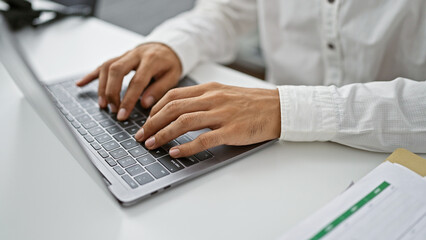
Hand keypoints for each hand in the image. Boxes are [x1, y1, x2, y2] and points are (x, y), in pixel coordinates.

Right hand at [76, 43, 181, 120]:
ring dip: (102, 87)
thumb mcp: (173, 76)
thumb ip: (159, 89)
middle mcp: (135, 55)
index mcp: (151, 60)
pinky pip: (102, 65)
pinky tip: (80, 84)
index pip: (137, 81)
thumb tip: (144, 103)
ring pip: (107, 67)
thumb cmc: (170, 64)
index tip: (122, 114)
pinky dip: (90, 75)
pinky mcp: (119, 57)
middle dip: (111, 92)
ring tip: (103, 105)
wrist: (167, 47)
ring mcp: (125, 55)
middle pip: (116, 71)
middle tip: (112, 110)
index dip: (128, 99)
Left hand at [135, 82, 280, 157]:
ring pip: (184, 122)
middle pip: (173, 108)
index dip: (155, 109)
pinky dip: (186, 146)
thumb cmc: (251, 103)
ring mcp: (222, 114)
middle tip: (141, 135)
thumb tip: (179, 110)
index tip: (146, 121)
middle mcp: (212, 99)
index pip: (173, 96)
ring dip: (163, 134)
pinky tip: (175, 152)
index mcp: (209, 89)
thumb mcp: (224, 93)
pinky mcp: (231, 130)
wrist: (278, 108)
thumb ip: (203, 99)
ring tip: (151, 144)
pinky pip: (203, 139)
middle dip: (152, 123)